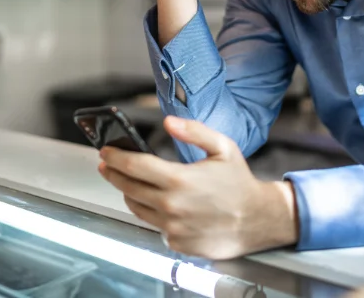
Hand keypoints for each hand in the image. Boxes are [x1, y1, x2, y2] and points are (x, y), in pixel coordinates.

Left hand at [98, 116, 298, 259]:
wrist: (257, 220)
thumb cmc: (239, 184)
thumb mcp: (222, 147)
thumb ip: (193, 131)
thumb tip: (168, 122)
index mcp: (179, 180)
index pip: (134, 166)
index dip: (116, 157)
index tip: (105, 151)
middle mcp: (171, 205)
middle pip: (128, 187)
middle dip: (113, 174)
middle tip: (107, 164)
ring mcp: (172, 227)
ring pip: (137, 208)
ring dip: (129, 193)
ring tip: (129, 182)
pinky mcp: (176, 242)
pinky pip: (154, 225)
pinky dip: (152, 213)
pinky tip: (159, 203)